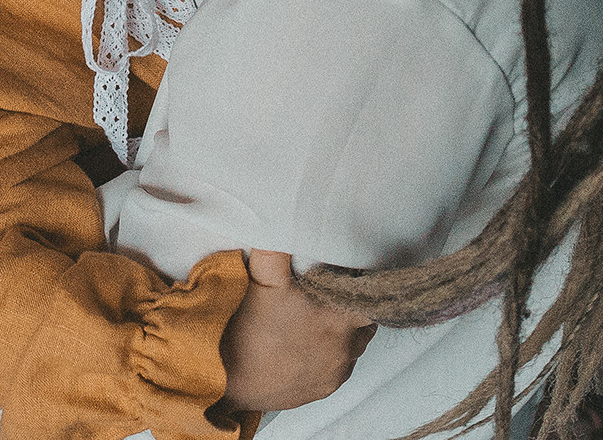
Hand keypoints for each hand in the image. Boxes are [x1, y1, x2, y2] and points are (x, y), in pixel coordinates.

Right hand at [220, 250, 374, 413]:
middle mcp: (346, 348)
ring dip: (341, 327)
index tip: (349, 269)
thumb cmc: (247, 329)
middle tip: (327, 289)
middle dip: (349, 300)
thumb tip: (282, 214)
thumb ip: (277, 246)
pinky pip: (340, 364)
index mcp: (340, 318)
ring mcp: (337, 370)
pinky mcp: (326, 387)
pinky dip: (330, 351)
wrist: (229, 379)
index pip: (373, 293)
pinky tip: (308, 341)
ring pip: (355, 341)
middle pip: (365, 316)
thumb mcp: (263, 277)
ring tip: (316, 315)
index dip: (364, 277)